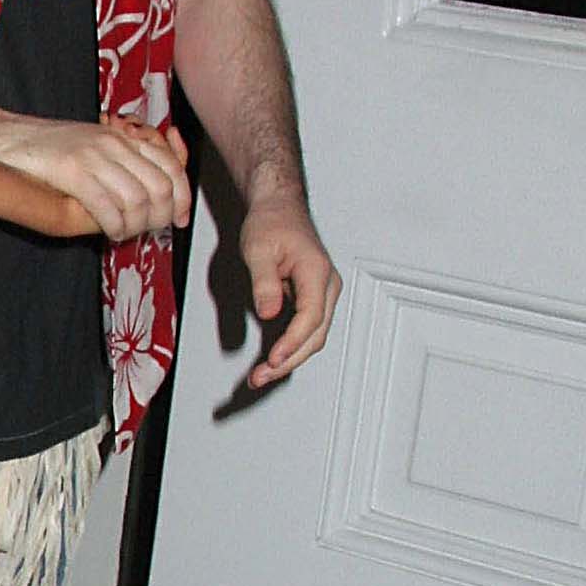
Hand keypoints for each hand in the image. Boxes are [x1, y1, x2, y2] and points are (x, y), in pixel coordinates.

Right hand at [0, 114, 192, 242]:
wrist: (8, 137)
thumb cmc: (49, 148)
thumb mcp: (95, 146)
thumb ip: (124, 164)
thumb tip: (153, 199)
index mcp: (122, 137)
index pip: (170, 165)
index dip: (182, 196)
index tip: (180, 218)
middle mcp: (114, 143)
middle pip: (160, 186)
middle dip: (161, 216)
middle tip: (148, 231)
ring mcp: (94, 155)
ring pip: (138, 199)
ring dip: (136, 226)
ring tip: (124, 233)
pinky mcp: (72, 171)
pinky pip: (107, 206)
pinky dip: (115, 226)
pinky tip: (110, 232)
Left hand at [238, 190, 339, 386]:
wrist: (279, 208)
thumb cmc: (271, 223)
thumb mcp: (258, 250)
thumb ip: (264, 283)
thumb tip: (269, 313)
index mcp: (317, 273)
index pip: (311, 317)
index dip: (292, 342)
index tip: (273, 359)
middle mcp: (327, 287)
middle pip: (315, 336)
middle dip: (288, 361)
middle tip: (260, 377)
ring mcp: (323, 295)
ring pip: (313, 338)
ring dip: (289, 359)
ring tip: (261, 375)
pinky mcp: (313, 300)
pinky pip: (306, 331)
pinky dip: (290, 348)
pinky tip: (271, 360)